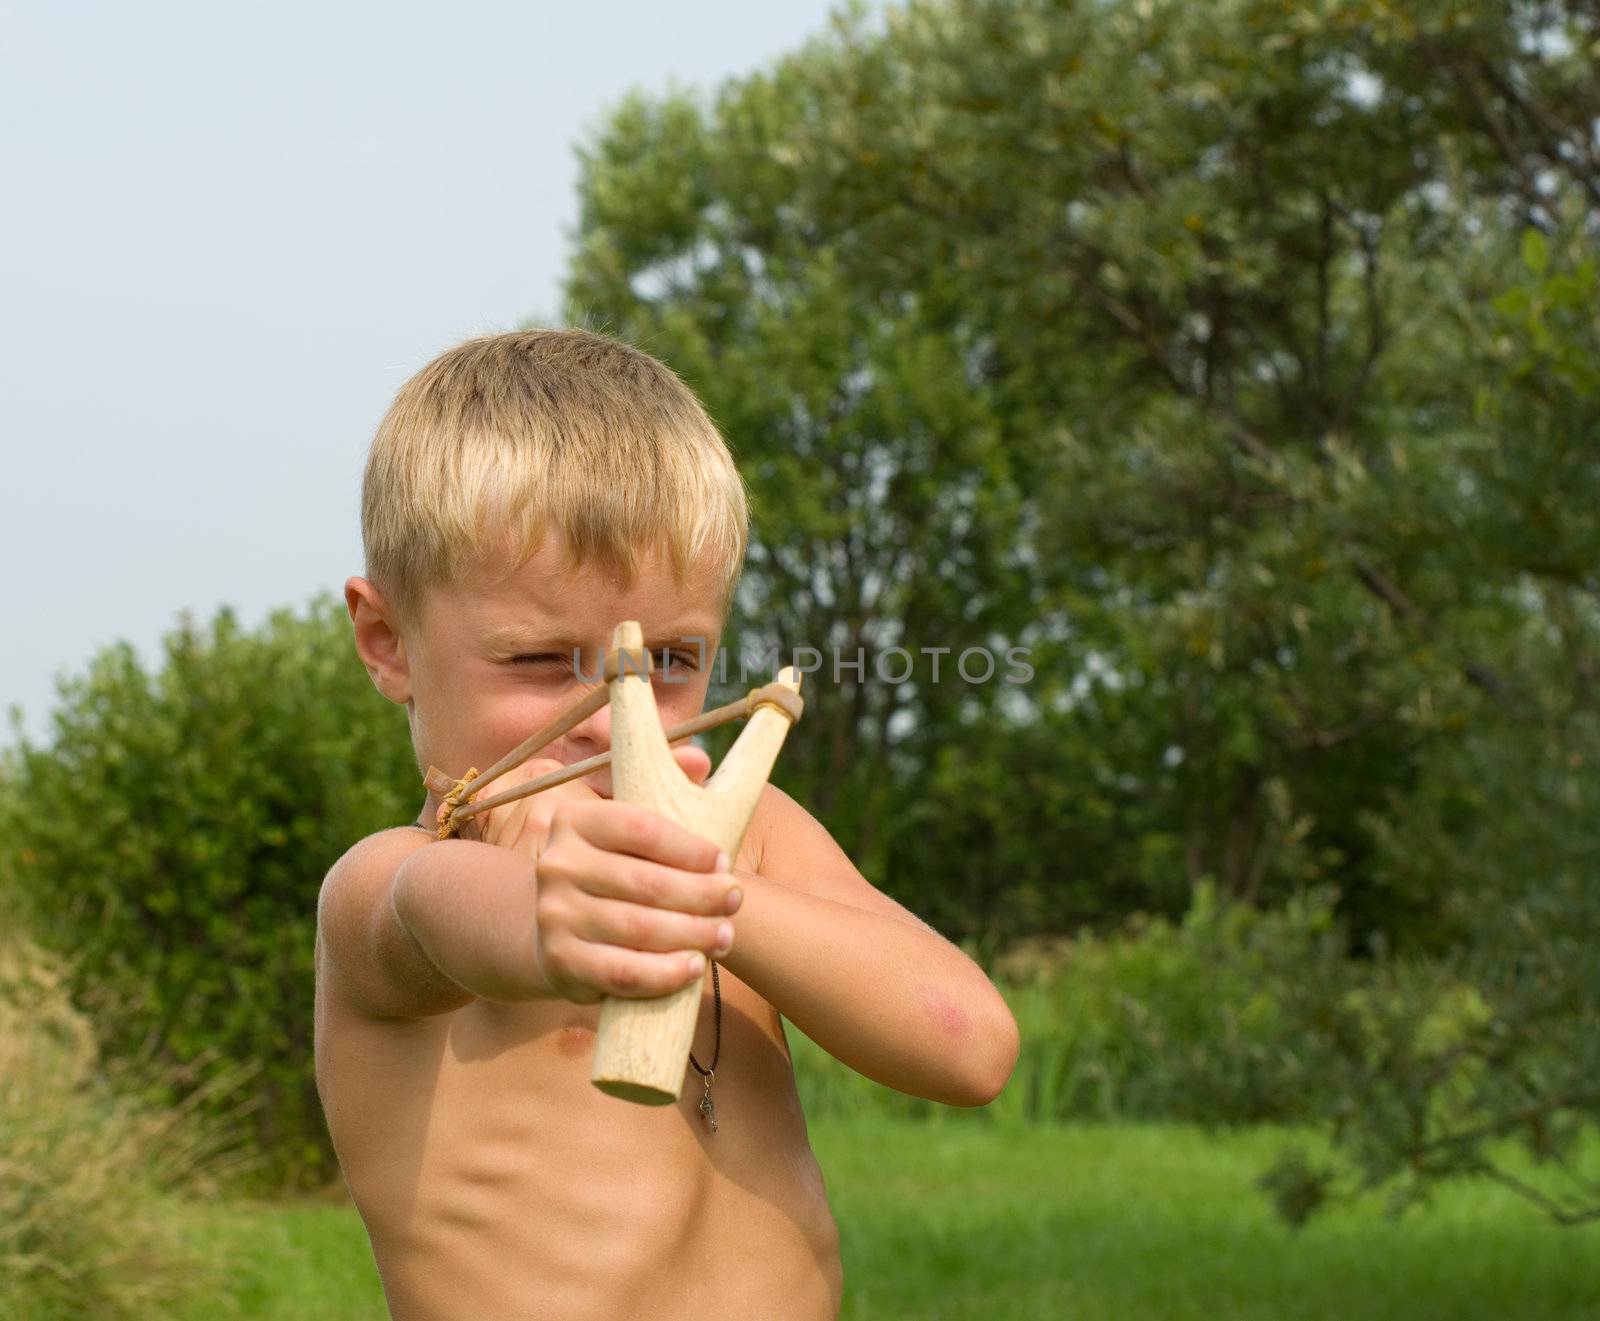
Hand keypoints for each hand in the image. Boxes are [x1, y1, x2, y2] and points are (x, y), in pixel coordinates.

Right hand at [476, 746, 743, 1003]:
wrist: (551, 927)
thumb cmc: (612, 867)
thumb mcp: (630, 826)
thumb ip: (666, 788)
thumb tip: (700, 760)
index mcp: (575, 820)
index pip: (641, 827)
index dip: (688, 846)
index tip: (723, 859)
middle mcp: (558, 864)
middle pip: (645, 882)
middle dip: (700, 893)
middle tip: (735, 899)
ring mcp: (555, 915)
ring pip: (637, 928)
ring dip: (691, 934)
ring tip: (725, 934)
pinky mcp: (560, 961)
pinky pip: (621, 972)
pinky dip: (663, 973)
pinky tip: (694, 967)